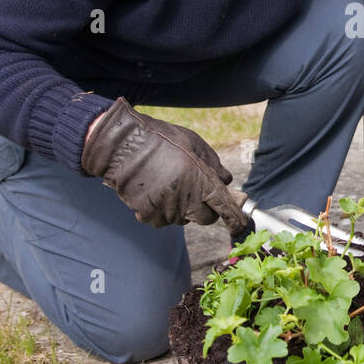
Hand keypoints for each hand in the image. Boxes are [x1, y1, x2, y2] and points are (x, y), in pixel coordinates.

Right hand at [80, 97, 245, 228]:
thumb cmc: (163, 139)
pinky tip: (155, 191)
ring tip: (169, 184)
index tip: (239, 224)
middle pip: (205, 218)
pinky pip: (161, 219)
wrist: (124, 143)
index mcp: (202, 181)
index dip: (234, 218)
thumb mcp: (195, 143)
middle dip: (205, 209)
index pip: (224, 207)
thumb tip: (226, 182)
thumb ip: (214, 165)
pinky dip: (161, 210)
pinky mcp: (147, 214)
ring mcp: (166, 209)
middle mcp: (186, 200)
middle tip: (196, 192)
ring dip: (181, 208)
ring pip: (182, 219)